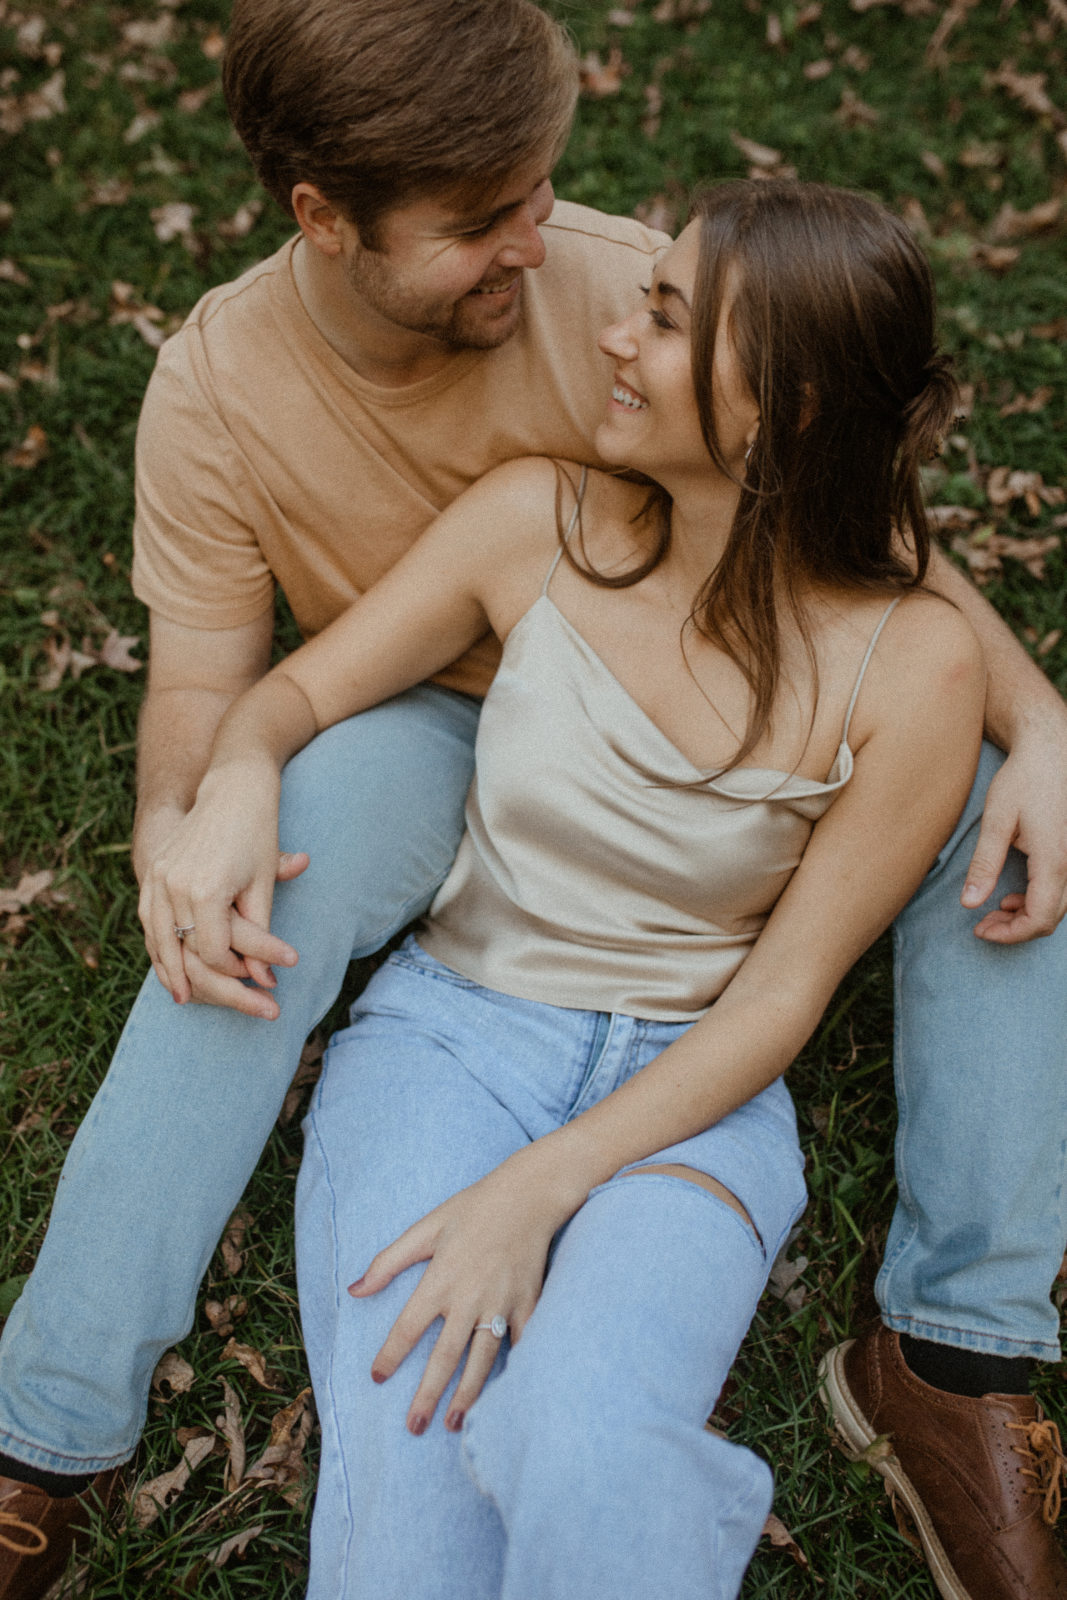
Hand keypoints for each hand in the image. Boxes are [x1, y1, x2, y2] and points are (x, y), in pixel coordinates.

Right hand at [138, 762, 306, 1014]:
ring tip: (183, 996)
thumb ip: (261, 935)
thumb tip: (264, 980)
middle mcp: (175, 885)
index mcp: (207, 889)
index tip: (256, 981)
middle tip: (224, 1003)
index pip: (216, 952)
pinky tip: (166, 963)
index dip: (236, 971)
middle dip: (207, 980)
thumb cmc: (258, 835)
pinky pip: (147, 918)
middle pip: (185, 949)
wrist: (233, 788)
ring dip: (170, 970)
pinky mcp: (152, 872)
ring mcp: (158, 877)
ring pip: (158, 937)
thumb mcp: (264, 886)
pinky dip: (156, 944)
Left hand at [348, 1152, 578, 1434]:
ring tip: (452, 1423)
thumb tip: (354, 1290)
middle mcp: (469, 1297)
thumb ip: (389, 1261)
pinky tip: (503, 1398)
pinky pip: (519, 1344)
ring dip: (467, 1394)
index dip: (391, 1354)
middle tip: (414, 1426)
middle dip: (428, 1394)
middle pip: (445, 1356)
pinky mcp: (528, 1303)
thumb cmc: (473, 1208)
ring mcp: (501, 1303)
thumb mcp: (426, 1228)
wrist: (528, 1195)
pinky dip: (512, 1372)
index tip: (377, 1377)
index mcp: (441, 1279)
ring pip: (482, 1359)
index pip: (409, 1327)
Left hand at [962, 718, 1066, 942]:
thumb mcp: (996, 821)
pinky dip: (1039, 901)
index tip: (980, 930)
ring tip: (995, 908)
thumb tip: (969, 904)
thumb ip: (984, 865)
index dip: (1010, 934)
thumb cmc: (1023, 780)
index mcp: (1053, 859)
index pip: (1039, 918)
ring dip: (1027, 915)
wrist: (1052, 750)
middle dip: (1016, 929)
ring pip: (1059, 907)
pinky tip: (1013, 894)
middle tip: (983, 924)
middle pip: (1051, 918)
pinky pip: (1063, 890)